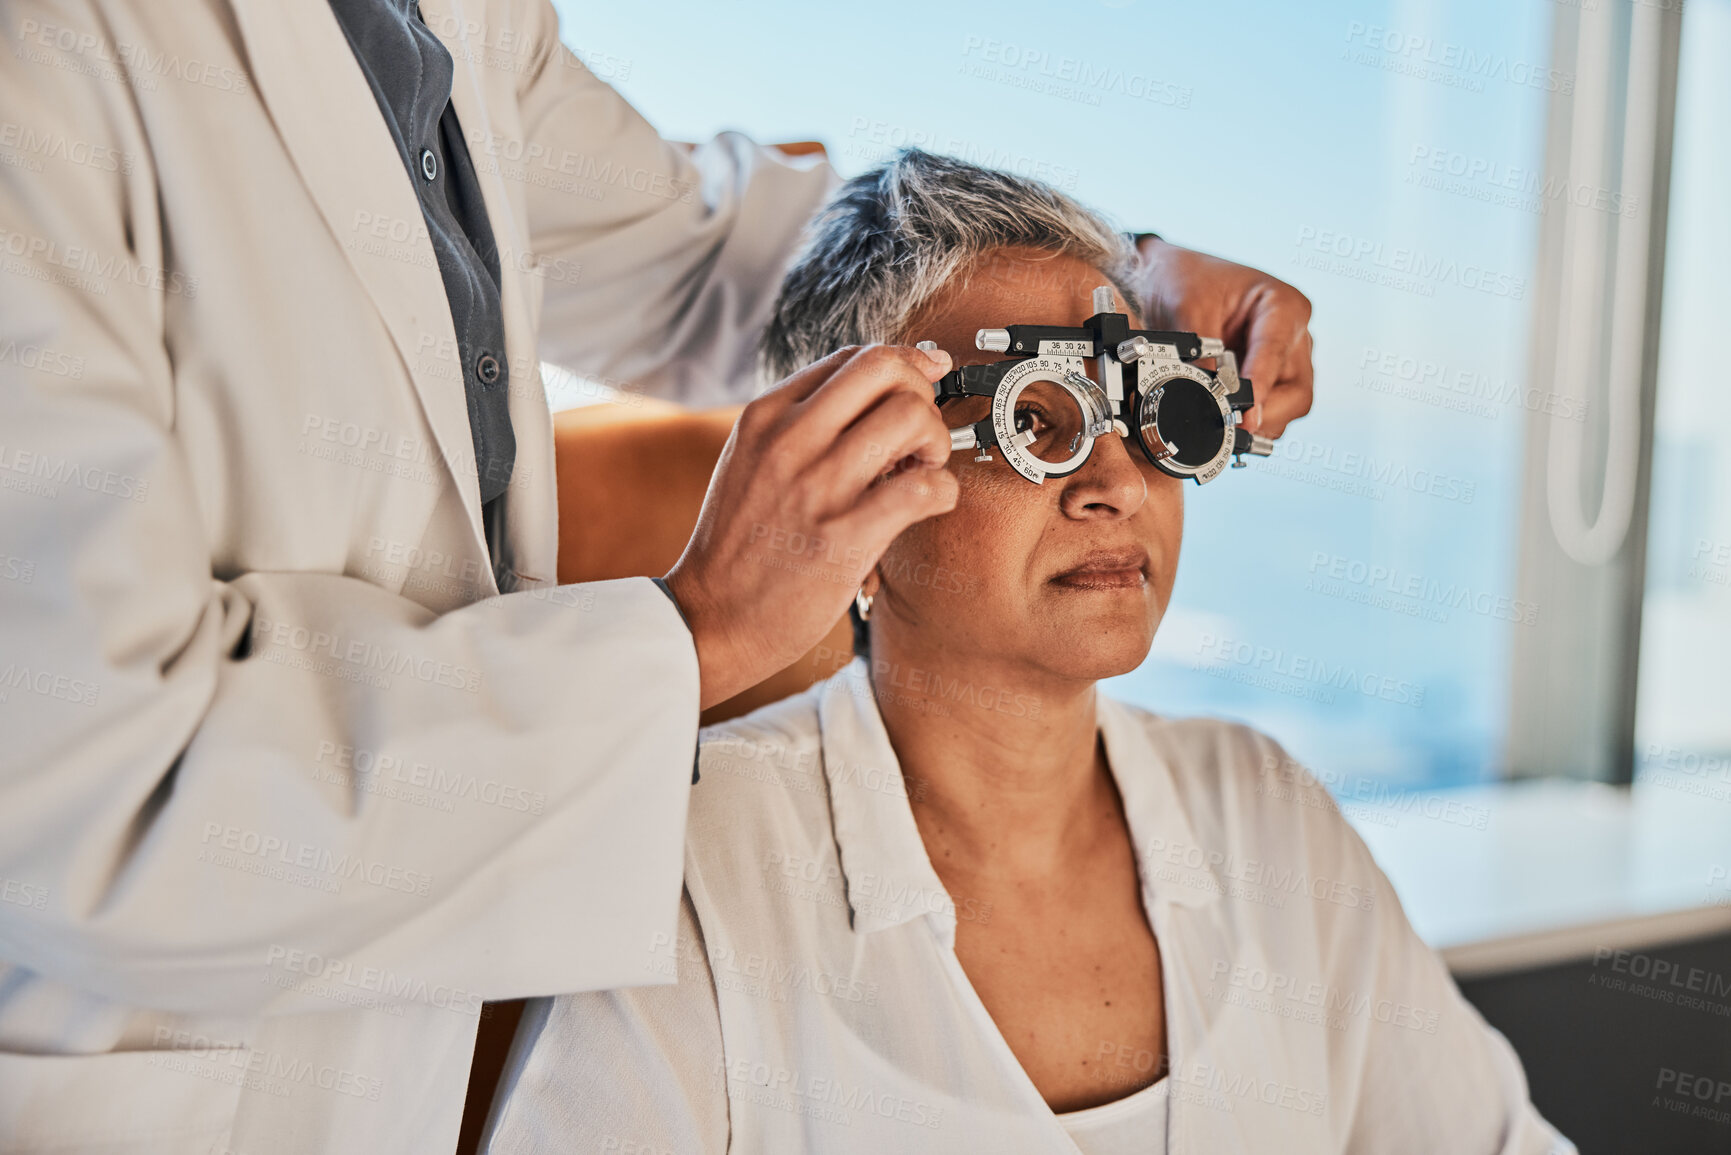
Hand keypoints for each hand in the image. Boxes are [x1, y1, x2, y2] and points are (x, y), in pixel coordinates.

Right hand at [664, 346, 959, 708]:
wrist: (710, 617)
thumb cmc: (738, 545)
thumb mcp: (749, 462)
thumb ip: (797, 425)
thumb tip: (868, 396)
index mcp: (765, 416)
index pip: (851, 356)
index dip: (901, 367)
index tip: (920, 388)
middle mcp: (789, 439)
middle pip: (884, 367)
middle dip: (920, 393)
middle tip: (919, 435)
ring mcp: (817, 486)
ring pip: (911, 416)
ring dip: (935, 440)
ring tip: (922, 470)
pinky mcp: (845, 535)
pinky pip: (923, 487)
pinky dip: (943, 491)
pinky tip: (928, 505)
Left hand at [1135, 237, 1313, 436]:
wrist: (1171, 279)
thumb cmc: (1187, 280)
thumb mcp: (1187, 310)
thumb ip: (1200, 355)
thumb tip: (1208, 397)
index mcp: (1283, 305)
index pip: (1276, 354)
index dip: (1260, 388)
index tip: (1246, 414)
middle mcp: (1293, 333)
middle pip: (1297, 392)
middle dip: (1265, 413)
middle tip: (1232, 426)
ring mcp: (1286, 358)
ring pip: (1289, 406)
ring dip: (1258, 419)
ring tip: (1224, 418)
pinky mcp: (1271, 377)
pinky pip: (1273, 409)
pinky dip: (1251, 418)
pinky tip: (1228, 417)